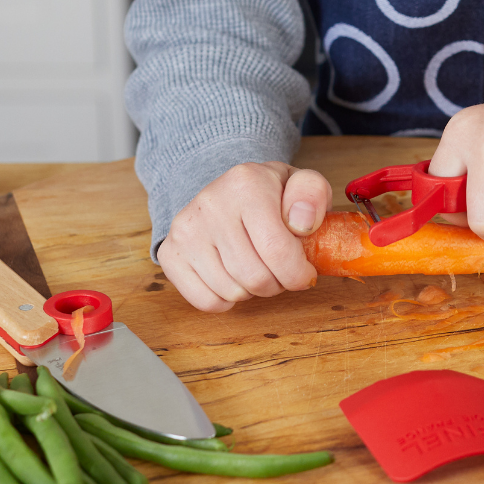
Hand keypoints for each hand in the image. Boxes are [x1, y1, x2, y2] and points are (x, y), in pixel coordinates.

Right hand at [157, 162, 331, 311]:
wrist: (226, 191)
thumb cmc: (270, 194)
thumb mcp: (301, 182)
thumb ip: (312, 194)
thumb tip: (302, 223)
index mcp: (247, 184)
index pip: (278, 250)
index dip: (298, 274)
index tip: (306, 274)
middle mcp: (211, 205)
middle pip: (256, 277)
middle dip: (278, 284)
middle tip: (281, 271)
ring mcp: (185, 231)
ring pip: (232, 292)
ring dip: (253, 291)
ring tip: (257, 267)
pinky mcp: (171, 254)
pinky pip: (206, 301)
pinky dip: (226, 300)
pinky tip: (233, 276)